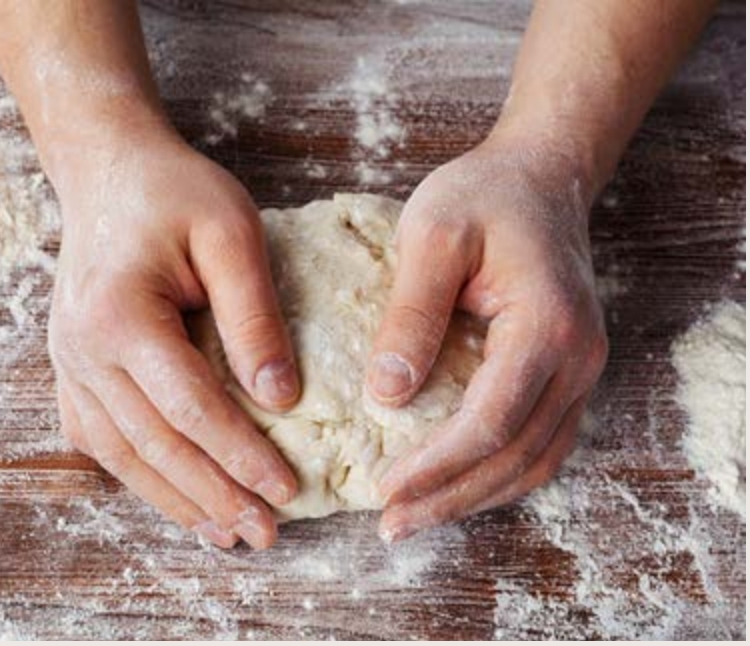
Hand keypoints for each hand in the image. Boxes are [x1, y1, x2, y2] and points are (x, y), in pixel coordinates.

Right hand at [46, 121, 299, 548]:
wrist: (108, 172)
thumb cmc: (175, 194)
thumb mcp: (231, 234)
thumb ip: (254, 316)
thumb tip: (280, 398)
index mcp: (120, 316)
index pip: (191, 407)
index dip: (241, 454)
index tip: (287, 490)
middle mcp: (83, 351)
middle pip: (156, 444)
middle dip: (214, 495)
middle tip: (264, 533)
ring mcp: (69, 364)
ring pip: (123, 454)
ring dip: (176, 499)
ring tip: (226, 533)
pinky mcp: (72, 369)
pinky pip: (101, 438)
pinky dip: (140, 475)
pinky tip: (174, 498)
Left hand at [367, 136, 607, 541]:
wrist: (538, 177)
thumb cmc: (482, 196)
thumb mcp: (431, 236)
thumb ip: (411, 315)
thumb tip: (386, 396)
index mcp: (546, 325)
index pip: (491, 421)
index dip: (437, 465)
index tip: (385, 489)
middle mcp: (577, 358)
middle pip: (517, 457)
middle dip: (450, 497)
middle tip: (391, 523)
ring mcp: (579, 370)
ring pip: (534, 461)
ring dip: (474, 497)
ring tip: (414, 517)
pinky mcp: (565, 374)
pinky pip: (538, 443)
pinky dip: (495, 474)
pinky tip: (452, 484)